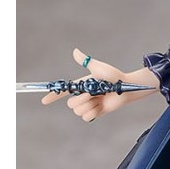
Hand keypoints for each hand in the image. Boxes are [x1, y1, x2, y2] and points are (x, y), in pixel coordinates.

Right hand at [40, 48, 158, 121]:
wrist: (125, 88)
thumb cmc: (114, 77)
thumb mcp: (98, 68)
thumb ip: (86, 61)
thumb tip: (75, 51)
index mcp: (82, 85)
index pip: (64, 92)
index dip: (53, 96)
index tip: (44, 100)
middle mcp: (83, 96)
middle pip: (71, 104)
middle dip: (81, 99)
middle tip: (92, 93)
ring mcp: (89, 105)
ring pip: (78, 111)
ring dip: (89, 105)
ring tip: (100, 99)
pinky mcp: (95, 113)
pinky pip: (87, 117)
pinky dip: (93, 112)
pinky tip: (101, 106)